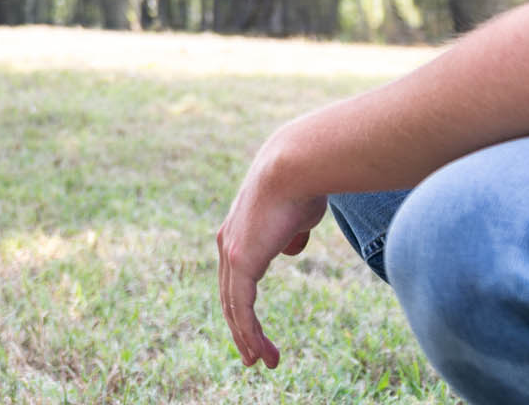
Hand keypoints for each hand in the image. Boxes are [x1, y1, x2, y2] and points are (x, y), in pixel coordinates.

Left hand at [216, 126, 328, 369]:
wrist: (294, 166)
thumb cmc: (302, 184)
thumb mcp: (297, 214)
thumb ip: (291, 233)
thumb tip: (291, 247)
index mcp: (237, 231)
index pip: (234, 277)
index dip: (243, 304)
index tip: (254, 326)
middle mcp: (226, 243)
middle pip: (229, 297)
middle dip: (242, 328)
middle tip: (253, 355)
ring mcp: (230, 253)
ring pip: (234, 308)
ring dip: (248, 338)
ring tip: (263, 362)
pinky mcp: (240, 261)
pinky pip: (242, 307)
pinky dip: (250, 333)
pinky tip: (260, 351)